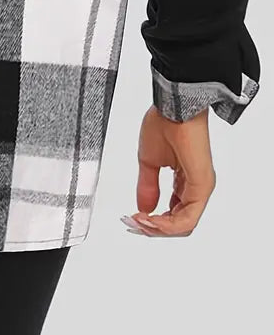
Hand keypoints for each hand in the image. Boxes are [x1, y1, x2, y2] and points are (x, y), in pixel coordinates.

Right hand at [122, 104, 215, 237]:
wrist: (173, 106)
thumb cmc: (164, 123)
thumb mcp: (149, 161)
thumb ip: (148, 186)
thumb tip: (144, 209)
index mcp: (186, 180)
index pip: (174, 212)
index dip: (153, 220)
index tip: (133, 217)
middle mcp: (196, 187)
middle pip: (179, 223)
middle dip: (154, 228)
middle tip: (134, 223)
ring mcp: (201, 188)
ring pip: (183, 225)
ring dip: (158, 228)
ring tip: (139, 221)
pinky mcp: (202, 186)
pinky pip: (187, 217)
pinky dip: (166, 224)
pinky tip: (149, 218)